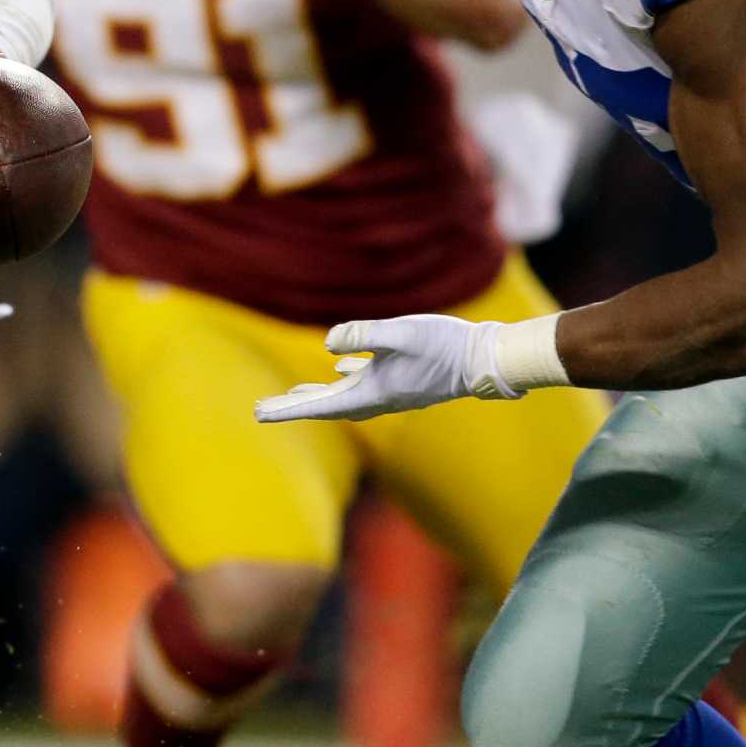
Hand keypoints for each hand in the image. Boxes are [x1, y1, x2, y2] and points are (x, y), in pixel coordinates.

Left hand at [253, 315, 518, 422]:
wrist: (486, 359)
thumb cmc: (446, 344)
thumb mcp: (401, 333)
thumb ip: (364, 336)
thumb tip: (329, 345)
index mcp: (374, 393)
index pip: (321, 404)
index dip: (288, 408)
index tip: (259, 413)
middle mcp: (380, 397)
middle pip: (327, 404)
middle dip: (295, 405)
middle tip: (261, 410)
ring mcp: (393, 390)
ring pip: (345, 395)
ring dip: (318, 394)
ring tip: (293, 394)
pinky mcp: (404, 379)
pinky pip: (364, 381)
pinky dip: (346, 376)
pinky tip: (341, 365)